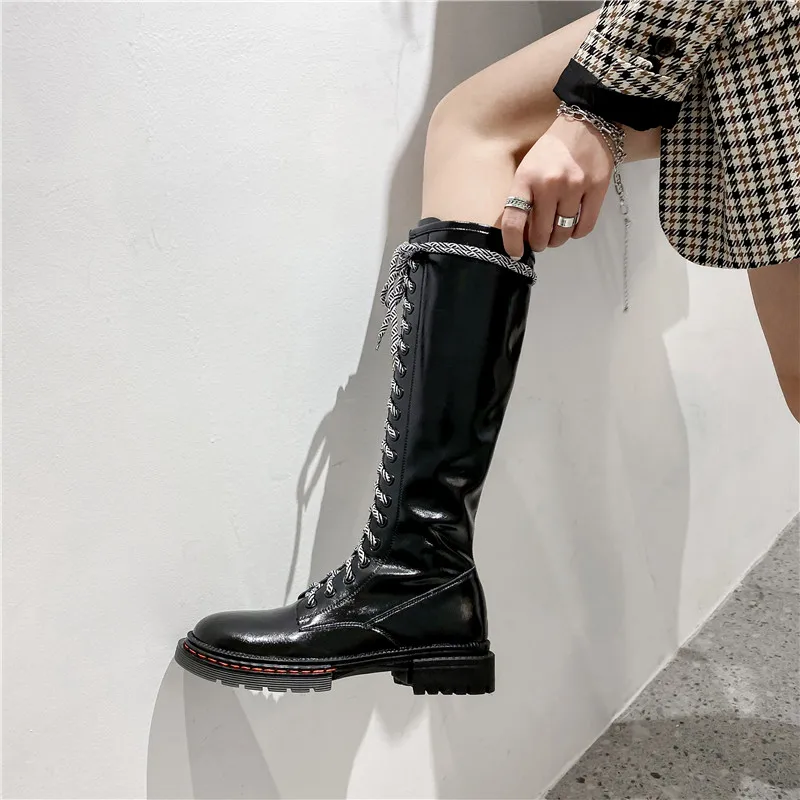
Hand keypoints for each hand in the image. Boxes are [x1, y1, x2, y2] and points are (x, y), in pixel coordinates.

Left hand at [501, 114, 615, 258]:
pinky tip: (572, 228)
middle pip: (541, 232)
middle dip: (538, 243)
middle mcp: (549, 184)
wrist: (587, 124)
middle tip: (539, 242)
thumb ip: (523, 197)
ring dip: (557, 240)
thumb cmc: (551, 151)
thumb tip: (522, 233)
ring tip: (555, 235)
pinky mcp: (597, 189)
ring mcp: (574, 187)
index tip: (514, 253)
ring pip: (563, 232)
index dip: (512, 243)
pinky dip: (576, 233)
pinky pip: (585, 226)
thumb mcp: (527, 169)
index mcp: (526, 178)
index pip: (514, 220)